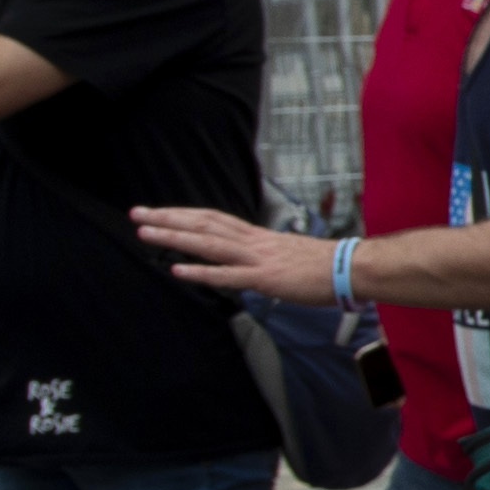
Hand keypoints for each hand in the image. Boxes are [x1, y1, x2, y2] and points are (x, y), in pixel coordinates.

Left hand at [132, 204, 331, 296]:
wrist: (352, 268)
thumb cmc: (326, 265)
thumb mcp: (289, 253)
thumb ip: (265, 255)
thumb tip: (250, 261)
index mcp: (259, 236)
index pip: (214, 219)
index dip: (184, 214)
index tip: (159, 211)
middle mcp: (254, 241)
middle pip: (204, 224)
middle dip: (168, 218)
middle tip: (137, 213)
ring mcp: (258, 258)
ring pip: (209, 243)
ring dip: (175, 237)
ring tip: (146, 234)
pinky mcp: (265, 278)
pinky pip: (228, 275)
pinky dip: (201, 272)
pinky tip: (178, 271)